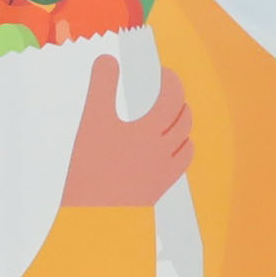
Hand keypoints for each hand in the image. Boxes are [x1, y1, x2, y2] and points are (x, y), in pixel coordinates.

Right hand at [62, 54, 192, 209]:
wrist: (94, 217)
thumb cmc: (90, 169)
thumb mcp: (92, 123)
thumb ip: (101, 88)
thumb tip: (107, 59)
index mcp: (150, 130)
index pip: (172, 97)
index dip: (171, 81)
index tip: (164, 73)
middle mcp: (164, 149)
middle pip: (183, 117)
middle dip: (177, 99)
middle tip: (165, 90)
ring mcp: (164, 169)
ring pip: (185, 139)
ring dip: (181, 122)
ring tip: (168, 114)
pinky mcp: (160, 187)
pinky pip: (181, 161)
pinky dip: (181, 146)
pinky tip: (170, 144)